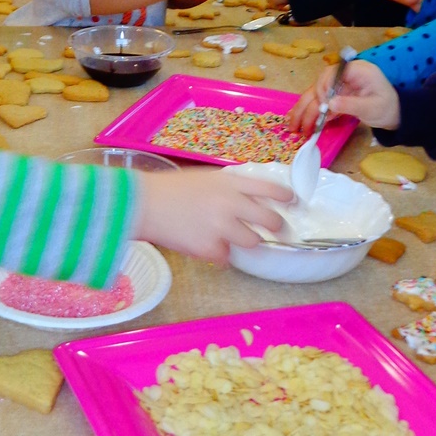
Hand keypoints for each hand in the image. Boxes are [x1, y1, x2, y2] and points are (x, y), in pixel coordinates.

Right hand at [135, 169, 291, 261]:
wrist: (143, 204)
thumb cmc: (172, 189)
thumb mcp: (207, 178)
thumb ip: (231, 187)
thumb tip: (254, 199)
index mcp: (231, 183)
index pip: (271, 188)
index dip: (285, 197)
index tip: (291, 202)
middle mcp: (231, 205)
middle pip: (271, 220)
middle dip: (275, 226)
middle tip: (272, 228)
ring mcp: (222, 228)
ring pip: (253, 242)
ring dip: (246, 241)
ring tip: (230, 235)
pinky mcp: (210, 249)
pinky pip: (227, 257)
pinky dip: (219, 253)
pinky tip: (205, 243)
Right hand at [288, 59, 400, 134]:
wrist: (395, 114)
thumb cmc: (387, 108)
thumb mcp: (372, 108)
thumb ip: (351, 105)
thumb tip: (329, 104)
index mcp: (356, 70)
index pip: (332, 73)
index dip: (323, 88)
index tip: (323, 105)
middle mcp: (344, 76)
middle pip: (318, 85)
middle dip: (306, 104)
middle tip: (297, 122)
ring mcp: (339, 86)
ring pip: (315, 96)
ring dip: (304, 111)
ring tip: (294, 127)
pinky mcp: (337, 96)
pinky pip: (320, 103)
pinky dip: (311, 114)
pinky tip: (302, 124)